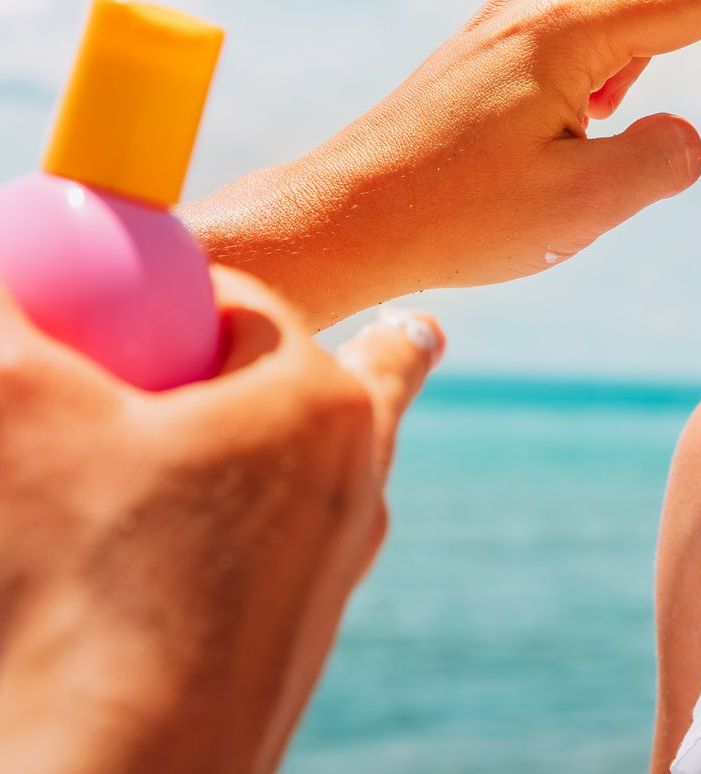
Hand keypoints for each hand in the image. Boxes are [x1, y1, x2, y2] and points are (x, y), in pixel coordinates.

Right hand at [0, 270, 442, 773]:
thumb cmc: (72, 596)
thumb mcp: (16, 415)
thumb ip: (10, 318)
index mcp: (315, 404)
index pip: (251, 307)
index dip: (184, 292)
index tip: (144, 300)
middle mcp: (351, 482)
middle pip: (357, 384)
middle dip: (373, 348)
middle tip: (418, 327)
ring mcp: (331, 572)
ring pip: (347, 471)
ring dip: (350, 432)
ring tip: (397, 394)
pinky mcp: (291, 651)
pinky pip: (304, 552)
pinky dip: (286, 523)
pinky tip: (264, 535)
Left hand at [182, 0, 700, 326]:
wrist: (341, 220)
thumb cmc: (456, 216)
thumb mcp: (583, 205)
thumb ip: (661, 160)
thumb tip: (684, 134)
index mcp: (567, 34)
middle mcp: (531, 9)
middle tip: (664, 38)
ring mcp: (499, 25)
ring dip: (628, 9)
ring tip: (609, 107)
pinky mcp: (482, 51)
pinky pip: (558, 6)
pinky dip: (592, 43)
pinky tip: (570, 123)